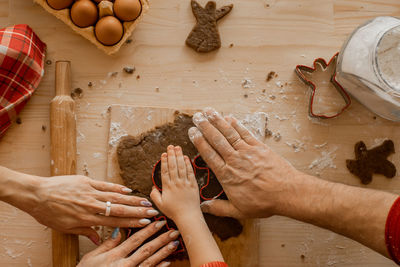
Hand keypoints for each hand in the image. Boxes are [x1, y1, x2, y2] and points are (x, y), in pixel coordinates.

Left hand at [26, 175, 158, 244]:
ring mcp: (90, 192)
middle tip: (152, 212)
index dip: (131, 223)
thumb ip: (85, 232)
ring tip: (146, 201)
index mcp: (86, 219)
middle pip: (119, 209)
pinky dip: (117, 188)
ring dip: (132, 200)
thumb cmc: (48, 213)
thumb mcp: (65, 228)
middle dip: (138, 211)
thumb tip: (98, 239)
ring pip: (115, 197)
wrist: (36, 194)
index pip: (114, 222)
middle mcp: (91, 206)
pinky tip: (128, 190)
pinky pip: (105, 185)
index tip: (144, 223)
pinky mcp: (86, 181)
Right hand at [78, 221, 179, 266]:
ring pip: (150, 261)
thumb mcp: (92, 257)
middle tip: (174, 230)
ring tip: (174, 242)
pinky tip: (168, 262)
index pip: (135, 239)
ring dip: (164, 251)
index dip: (148, 230)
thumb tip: (118, 229)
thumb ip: (107, 243)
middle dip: (161, 239)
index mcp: (115, 255)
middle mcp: (125, 264)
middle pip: (146, 249)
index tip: (158, 221)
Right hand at [150, 145, 199, 221]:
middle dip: (171, 155)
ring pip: (182, 167)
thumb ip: (154, 195)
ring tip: (178, 148)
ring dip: (179, 156)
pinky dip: (188, 164)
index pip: (165, 171)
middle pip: (173, 166)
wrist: (188, 217)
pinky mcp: (193, 185)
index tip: (163, 153)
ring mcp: (185, 183)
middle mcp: (176, 183)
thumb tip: (153, 186)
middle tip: (170, 146)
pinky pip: (190, 172)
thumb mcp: (159, 205)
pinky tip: (186, 157)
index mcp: (167, 187)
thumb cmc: (173, 212)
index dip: (164, 161)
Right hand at [188, 107, 303, 218]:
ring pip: (229, 133)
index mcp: (227, 175)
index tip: (192, 132)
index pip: (209, 154)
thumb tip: (202, 207)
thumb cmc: (263, 202)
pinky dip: (236, 125)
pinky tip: (229, 118)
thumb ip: (219, 208)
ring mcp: (247, 152)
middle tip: (196, 117)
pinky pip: (245, 133)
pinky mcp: (259, 147)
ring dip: (218, 121)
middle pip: (217, 140)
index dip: (199, 142)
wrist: (286, 192)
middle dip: (205, 127)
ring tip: (208, 111)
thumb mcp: (238, 211)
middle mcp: (235, 160)